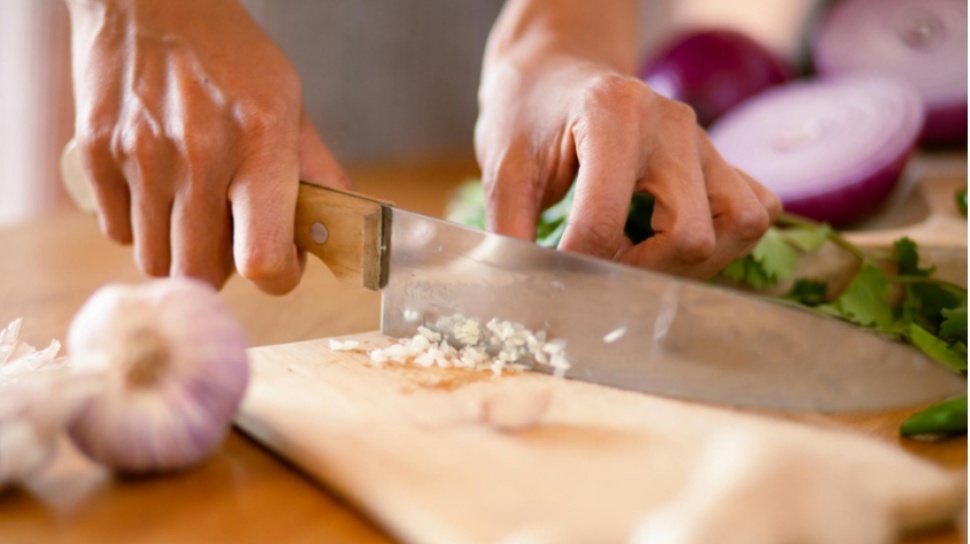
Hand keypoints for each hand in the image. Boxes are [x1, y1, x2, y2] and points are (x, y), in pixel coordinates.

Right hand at [66, 0, 349, 292]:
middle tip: (232, 241)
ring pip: (156, 261)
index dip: (277, 277)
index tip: (279, 264)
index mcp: (260, 145)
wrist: (151, 0)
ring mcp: (140, 156)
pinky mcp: (95, 153)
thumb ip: (317, 175)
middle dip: (224, 272)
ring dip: (180, 253)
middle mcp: (198, 155)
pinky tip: (158, 192)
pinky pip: (118, 232)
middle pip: (201, 274)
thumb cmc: (232, 58)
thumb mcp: (291, 107)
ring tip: (194, 213)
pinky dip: (141, 227)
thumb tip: (340, 234)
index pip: (264, 261)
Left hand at [476, 1, 780, 279]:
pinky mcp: (721, 157)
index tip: (556, 276)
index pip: (604, 222)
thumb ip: (509, 230)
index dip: (577, 267)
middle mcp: (672, 123)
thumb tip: (520, 292)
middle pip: (691, 236)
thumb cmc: (528, 115)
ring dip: (694, 262)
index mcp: (613, 116)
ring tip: (641, 262)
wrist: (555, 73)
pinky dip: (726, 240)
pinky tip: (672, 242)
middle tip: (602, 274)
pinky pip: (757, 208)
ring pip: (740, 224)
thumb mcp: (503, 168)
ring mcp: (704, 139)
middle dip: (644, 274)